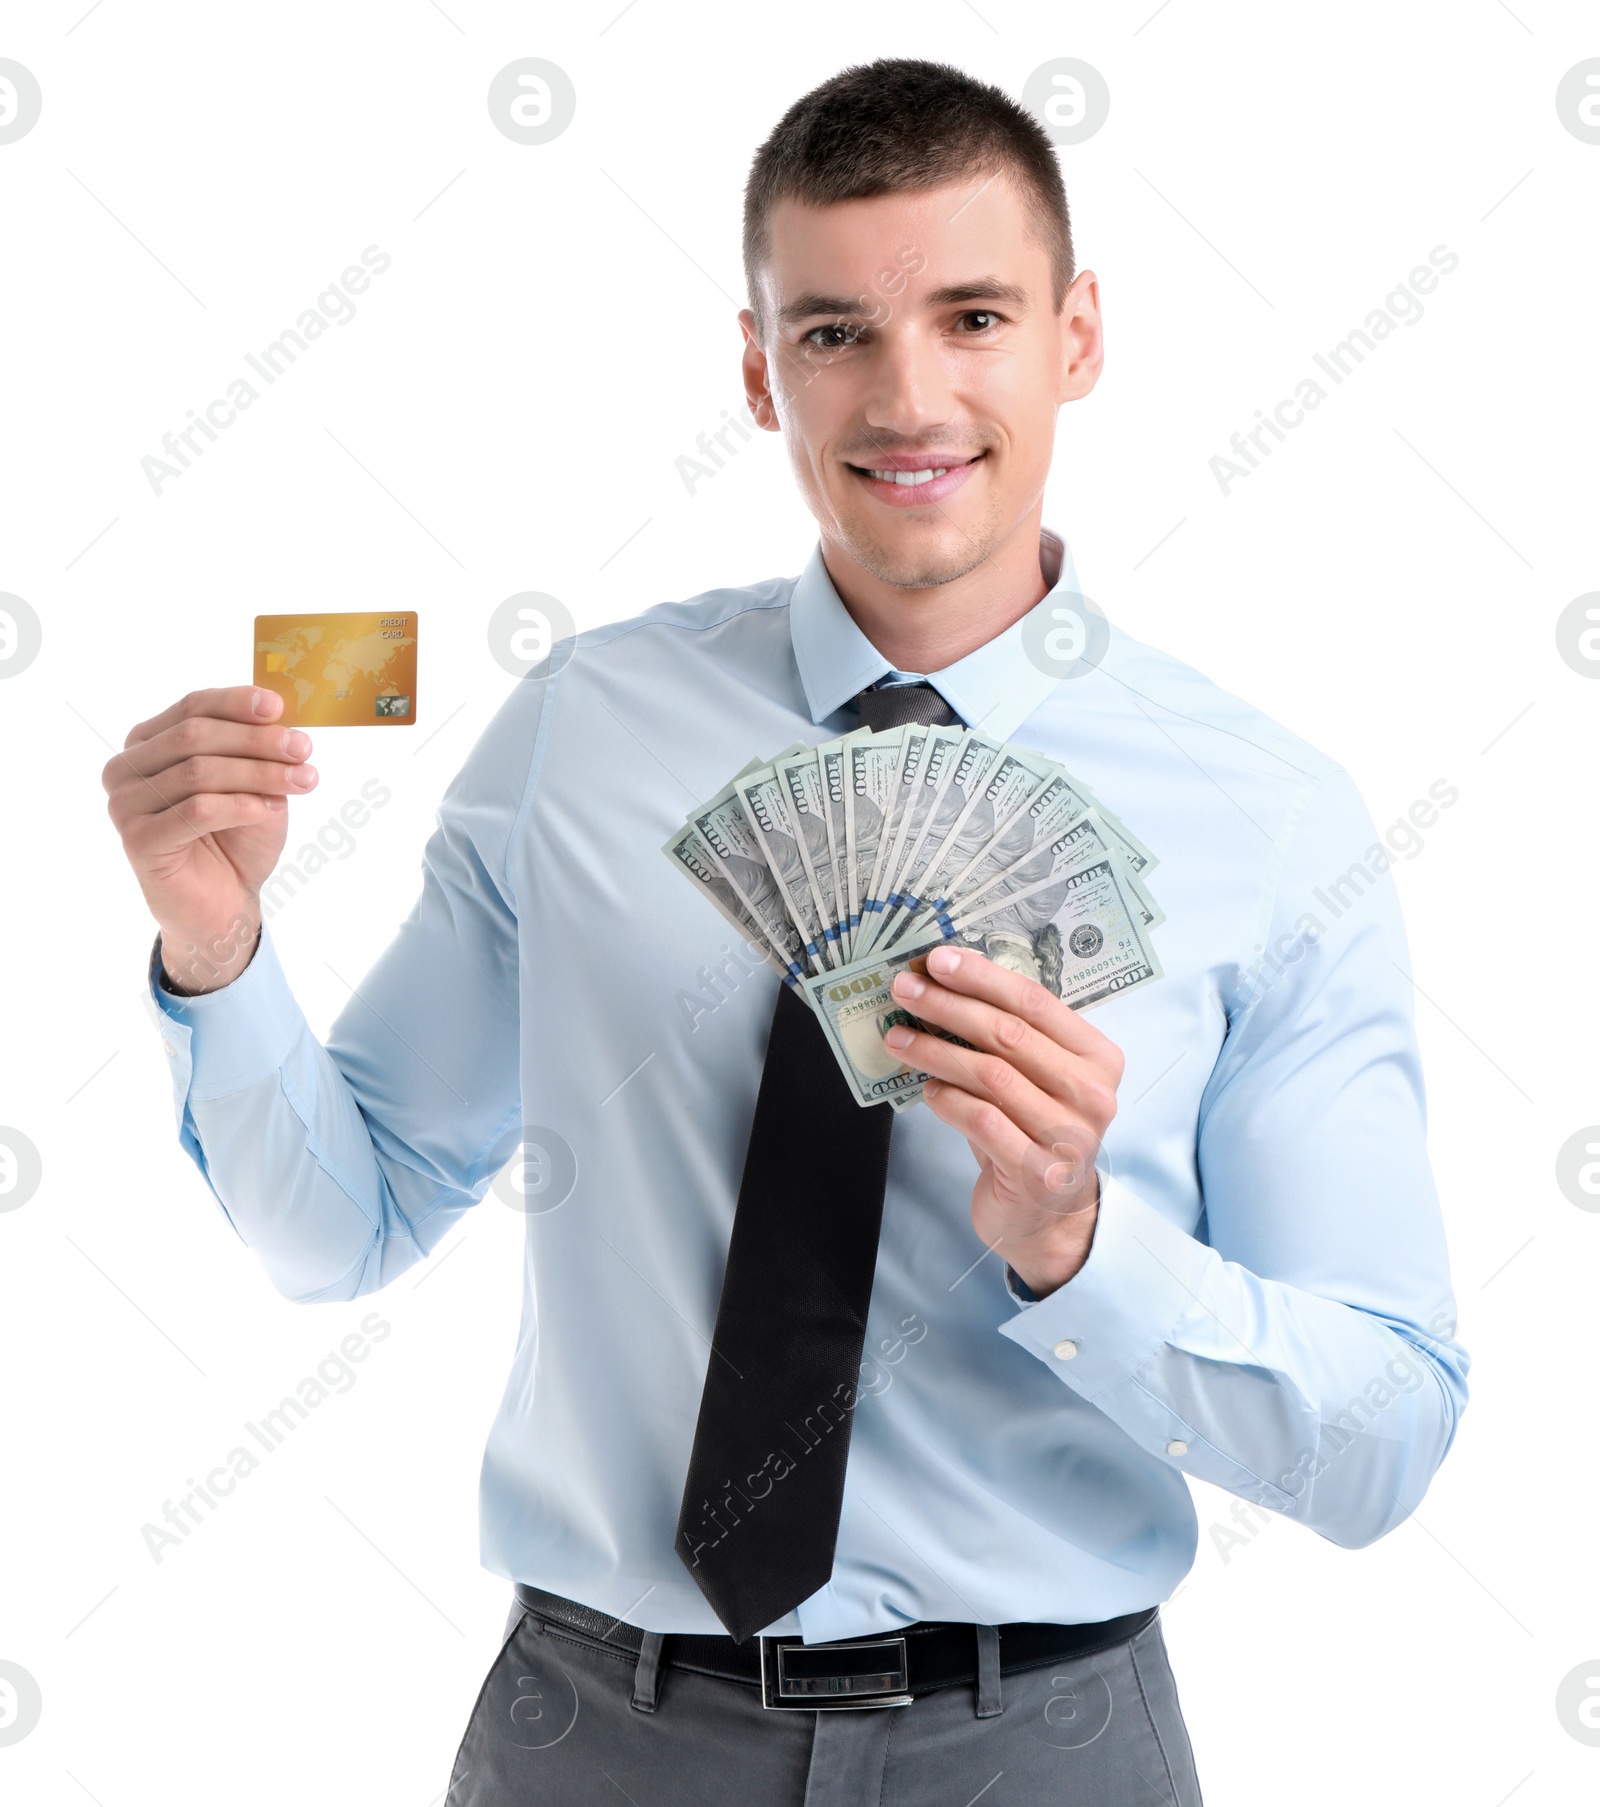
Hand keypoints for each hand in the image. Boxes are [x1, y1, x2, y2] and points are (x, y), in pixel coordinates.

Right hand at [103, 686, 318, 993]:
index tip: (278, 706)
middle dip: (256, 740)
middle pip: (195, 736)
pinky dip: (240, 805)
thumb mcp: (254, 783)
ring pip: (199, 772)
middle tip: (303, 748)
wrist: (224, 905)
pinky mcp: (138, 840)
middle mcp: (127, 769)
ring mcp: (125, 805)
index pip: (191, 707)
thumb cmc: (236, 839)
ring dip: (259, 773)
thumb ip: (256, 748)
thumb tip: (278, 712)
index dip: (235, 703)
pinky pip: (197, 810)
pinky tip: (269, 808)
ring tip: (303, 780)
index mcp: (148, 743)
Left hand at [883, 945, 1123, 1297]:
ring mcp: (1069, 1136)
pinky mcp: (1039, 1173)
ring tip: (899, 1040)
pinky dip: (948, 1101)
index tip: (937, 960)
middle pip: (1008, 1034)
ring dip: (935, 1052)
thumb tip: (942, 984)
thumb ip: (1009, 1036)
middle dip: (948, 1006)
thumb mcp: (1035, 1078)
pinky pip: (981, 1121)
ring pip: (990, 1075)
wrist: (1048, 1214)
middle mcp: (1091, 1093)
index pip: (1034, 1002)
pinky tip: (928, 1092)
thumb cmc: (1034, 1130)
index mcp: (1097, 1057)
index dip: (982, 977)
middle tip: (905, 990)